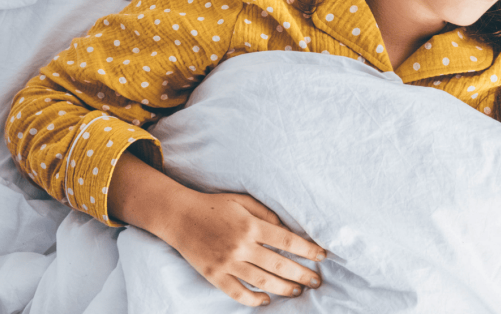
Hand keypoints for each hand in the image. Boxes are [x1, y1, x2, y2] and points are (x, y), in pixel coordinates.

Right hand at [163, 191, 325, 306]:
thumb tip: (284, 227)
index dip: (307, 250)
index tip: (322, 255)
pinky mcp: (214, 275)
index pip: (286, 241)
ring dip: (283, 288)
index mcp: (250, 225)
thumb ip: (265, 212)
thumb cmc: (213, 205)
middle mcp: (241, 246)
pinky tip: (266, 300)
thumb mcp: (241, 200)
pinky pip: (237, 293)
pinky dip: (253, 300)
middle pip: (279, 264)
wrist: (179, 216)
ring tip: (297, 291)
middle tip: (316, 281)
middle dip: (301, 274)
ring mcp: (227, 263)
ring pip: (262, 281)